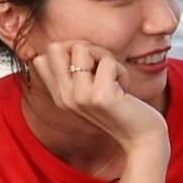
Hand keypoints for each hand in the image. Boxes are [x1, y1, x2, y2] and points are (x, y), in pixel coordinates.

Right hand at [30, 41, 166, 149]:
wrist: (141, 138)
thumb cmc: (121, 108)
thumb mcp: (91, 90)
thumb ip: (77, 72)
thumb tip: (72, 44)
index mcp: (59, 96)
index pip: (40, 59)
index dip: (68, 53)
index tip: (89, 68)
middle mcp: (64, 97)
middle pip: (55, 48)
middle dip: (84, 48)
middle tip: (102, 66)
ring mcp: (80, 97)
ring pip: (82, 48)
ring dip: (105, 57)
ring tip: (114, 78)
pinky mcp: (101, 96)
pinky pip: (108, 61)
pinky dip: (121, 70)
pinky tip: (124, 89)